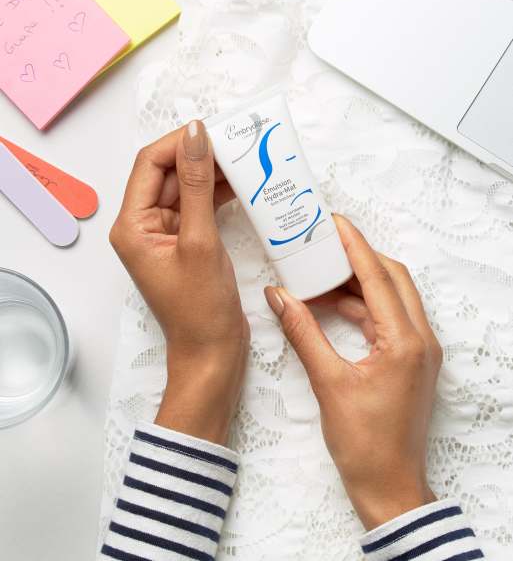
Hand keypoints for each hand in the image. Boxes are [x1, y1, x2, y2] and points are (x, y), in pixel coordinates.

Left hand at [110, 121, 248, 445]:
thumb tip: (194, 135)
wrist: (212, 352)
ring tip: (244, 157)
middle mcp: (143, 225)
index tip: (213, 130)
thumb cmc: (200, 309)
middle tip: (235, 140)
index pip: (150, 164)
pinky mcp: (186, 241)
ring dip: (212, 172)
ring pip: (187, 187)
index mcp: (132, 225)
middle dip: (200, 155)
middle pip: (169, 173)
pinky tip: (241, 184)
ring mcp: (166, 233)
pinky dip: (218, 193)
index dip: (179, 142)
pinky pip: (199, 206)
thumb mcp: (200, 241)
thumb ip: (198, 185)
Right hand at [264, 214, 440, 529]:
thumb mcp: (326, 382)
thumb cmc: (363, 443)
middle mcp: (421, 340)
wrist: (389, 486)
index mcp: (405, 342)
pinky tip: (336, 304)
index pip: (379, 277)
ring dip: (361, 282)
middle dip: (360, 256)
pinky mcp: (412, 360)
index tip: (334, 221)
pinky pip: (390, 319)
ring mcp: (420, 350)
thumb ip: (302, 333)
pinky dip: (365, 306)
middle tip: (328, 241)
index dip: (355, 245)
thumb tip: (278, 296)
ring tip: (325, 270)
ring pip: (394, 297)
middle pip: (394, 278)